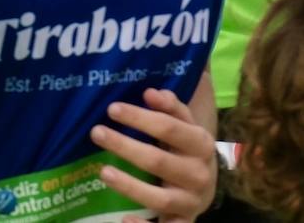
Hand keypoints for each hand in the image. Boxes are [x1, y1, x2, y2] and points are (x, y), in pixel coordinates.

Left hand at [91, 88, 216, 222]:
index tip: (112, 109)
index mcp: (201, 144)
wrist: (207, 185)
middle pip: (159, 161)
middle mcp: (199, 174)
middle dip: (125, 146)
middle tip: (96, 133)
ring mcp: (191, 201)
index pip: (169, 128)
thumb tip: (151, 92)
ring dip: (130, 186)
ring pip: (160, 198)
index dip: (140, 118)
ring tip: (103, 172)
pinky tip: (123, 219)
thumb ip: (171, 107)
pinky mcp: (183, 222)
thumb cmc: (186, 147)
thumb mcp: (185, 125)